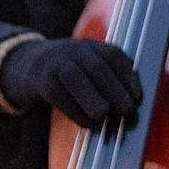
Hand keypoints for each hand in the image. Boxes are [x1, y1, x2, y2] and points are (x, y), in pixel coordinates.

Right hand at [0, 37, 143, 128]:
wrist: (31, 63)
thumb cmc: (74, 70)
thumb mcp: (90, 64)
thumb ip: (110, 79)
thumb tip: (130, 105)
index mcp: (94, 46)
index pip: (114, 56)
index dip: (128, 77)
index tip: (138, 98)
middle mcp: (77, 50)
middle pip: (96, 67)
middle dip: (114, 90)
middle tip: (126, 110)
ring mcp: (57, 64)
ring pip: (75, 78)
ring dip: (91, 98)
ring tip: (104, 114)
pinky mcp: (43, 81)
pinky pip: (59, 95)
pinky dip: (75, 111)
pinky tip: (87, 123)